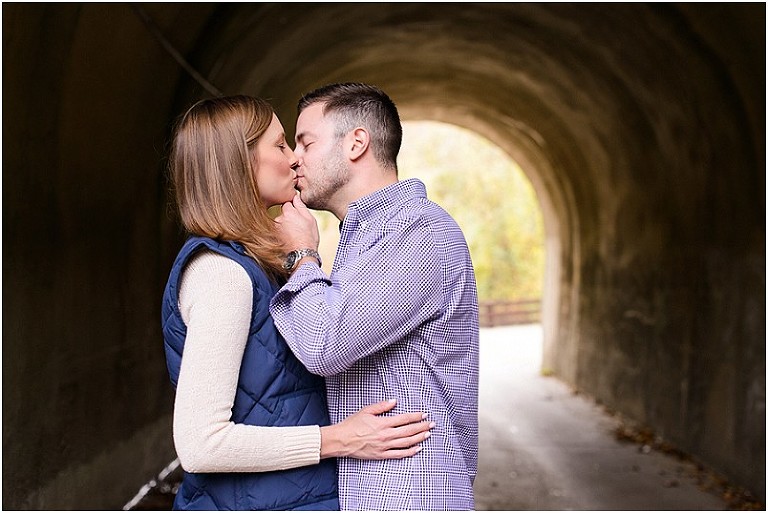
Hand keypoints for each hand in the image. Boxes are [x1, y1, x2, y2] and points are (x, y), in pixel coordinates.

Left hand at [275, 192, 319, 250]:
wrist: (302, 255)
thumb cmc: (308, 238)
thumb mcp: (310, 219)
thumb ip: (301, 206)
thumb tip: (296, 197)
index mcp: (288, 212)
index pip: (287, 203)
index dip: (293, 209)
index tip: (298, 216)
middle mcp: (278, 218)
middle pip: (282, 214)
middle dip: (288, 218)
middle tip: (297, 227)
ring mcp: (274, 228)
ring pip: (280, 223)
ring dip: (285, 227)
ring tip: (294, 235)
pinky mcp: (272, 237)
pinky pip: (277, 232)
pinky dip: (282, 234)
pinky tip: (289, 240)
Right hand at [319, 399, 433, 459]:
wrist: (342, 440)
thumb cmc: (352, 425)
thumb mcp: (366, 411)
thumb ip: (381, 406)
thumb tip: (394, 401)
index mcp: (383, 423)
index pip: (404, 419)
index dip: (416, 417)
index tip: (424, 414)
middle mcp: (386, 435)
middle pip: (409, 431)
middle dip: (422, 427)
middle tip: (432, 424)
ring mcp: (385, 446)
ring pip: (406, 442)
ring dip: (419, 438)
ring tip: (428, 434)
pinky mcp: (382, 455)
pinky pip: (399, 454)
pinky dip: (410, 452)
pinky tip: (417, 449)